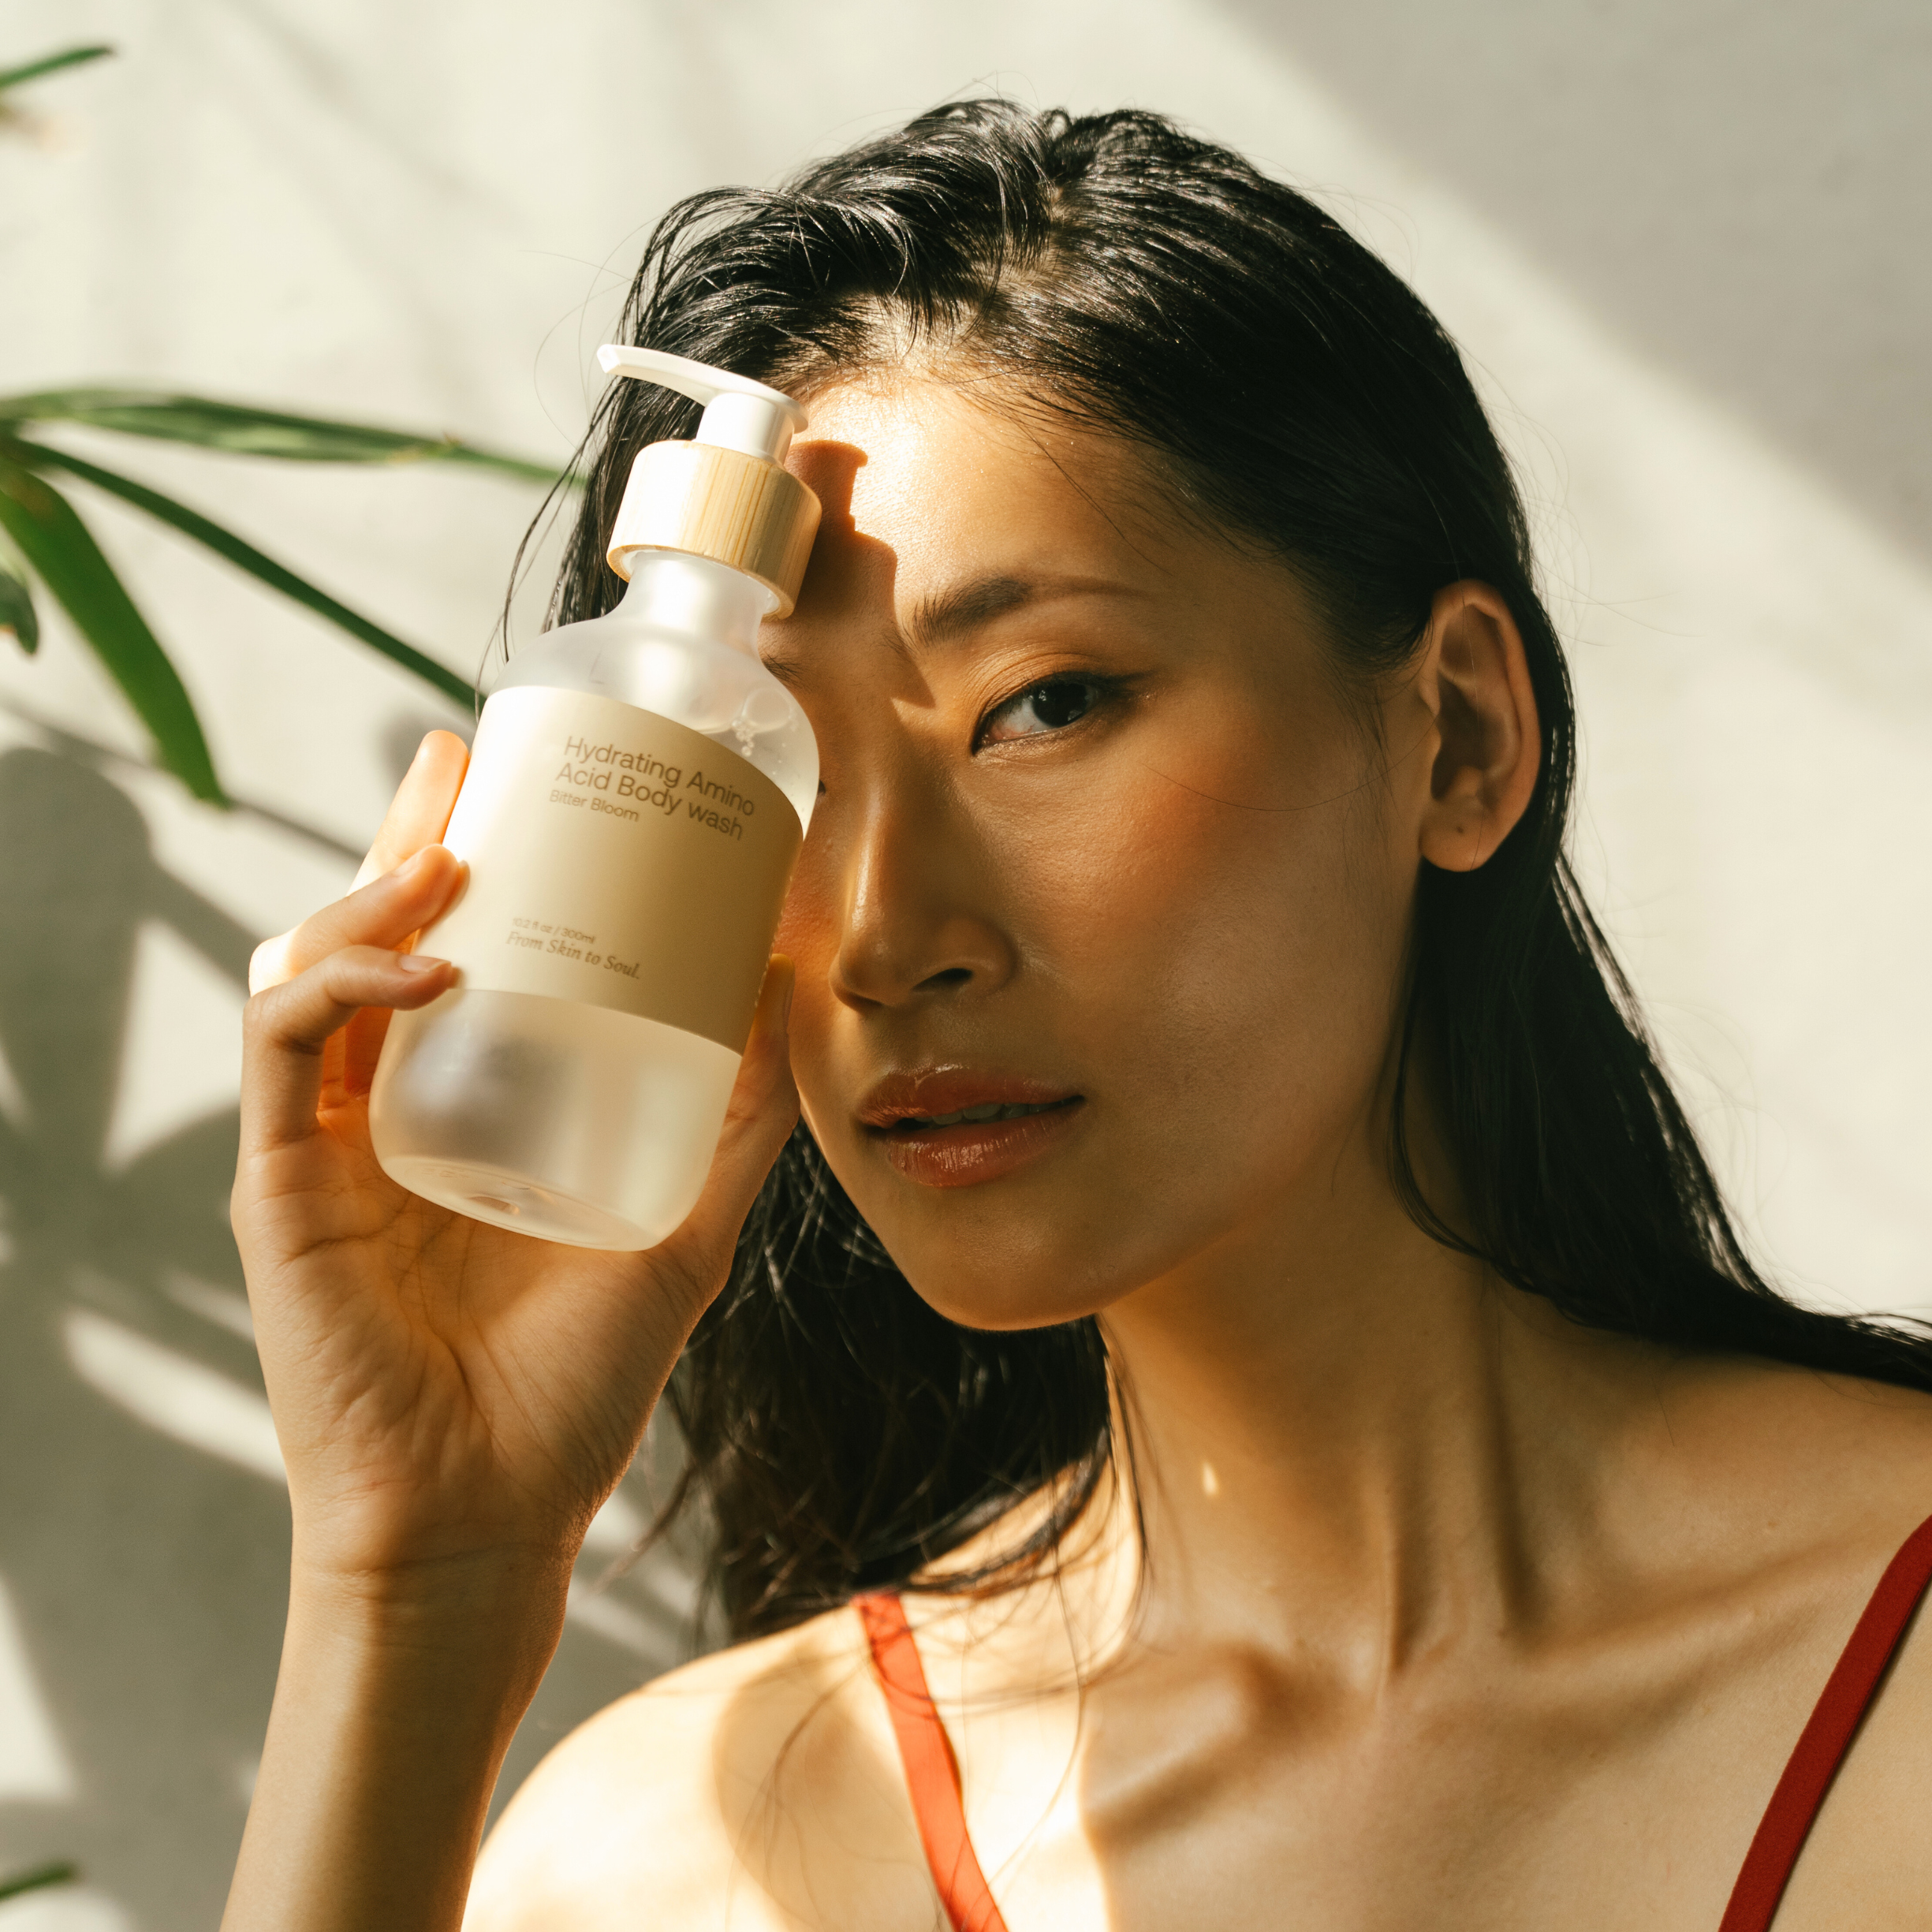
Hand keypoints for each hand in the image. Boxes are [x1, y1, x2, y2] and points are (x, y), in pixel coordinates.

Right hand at [233, 731, 798, 1592]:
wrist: (492, 1513)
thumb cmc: (572, 1384)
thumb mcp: (683, 1224)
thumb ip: (736, 1116)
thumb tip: (794, 988)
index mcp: (459, 1109)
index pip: (449, 954)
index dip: (468, 859)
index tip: (513, 777)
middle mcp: (382, 1110)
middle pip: (374, 936)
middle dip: (409, 839)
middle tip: (463, 762)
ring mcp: (324, 1143)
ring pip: (313, 968)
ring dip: (373, 892)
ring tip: (457, 849)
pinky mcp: (280, 1185)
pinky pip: (283, 1047)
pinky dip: (343, 983)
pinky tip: (427, 962)